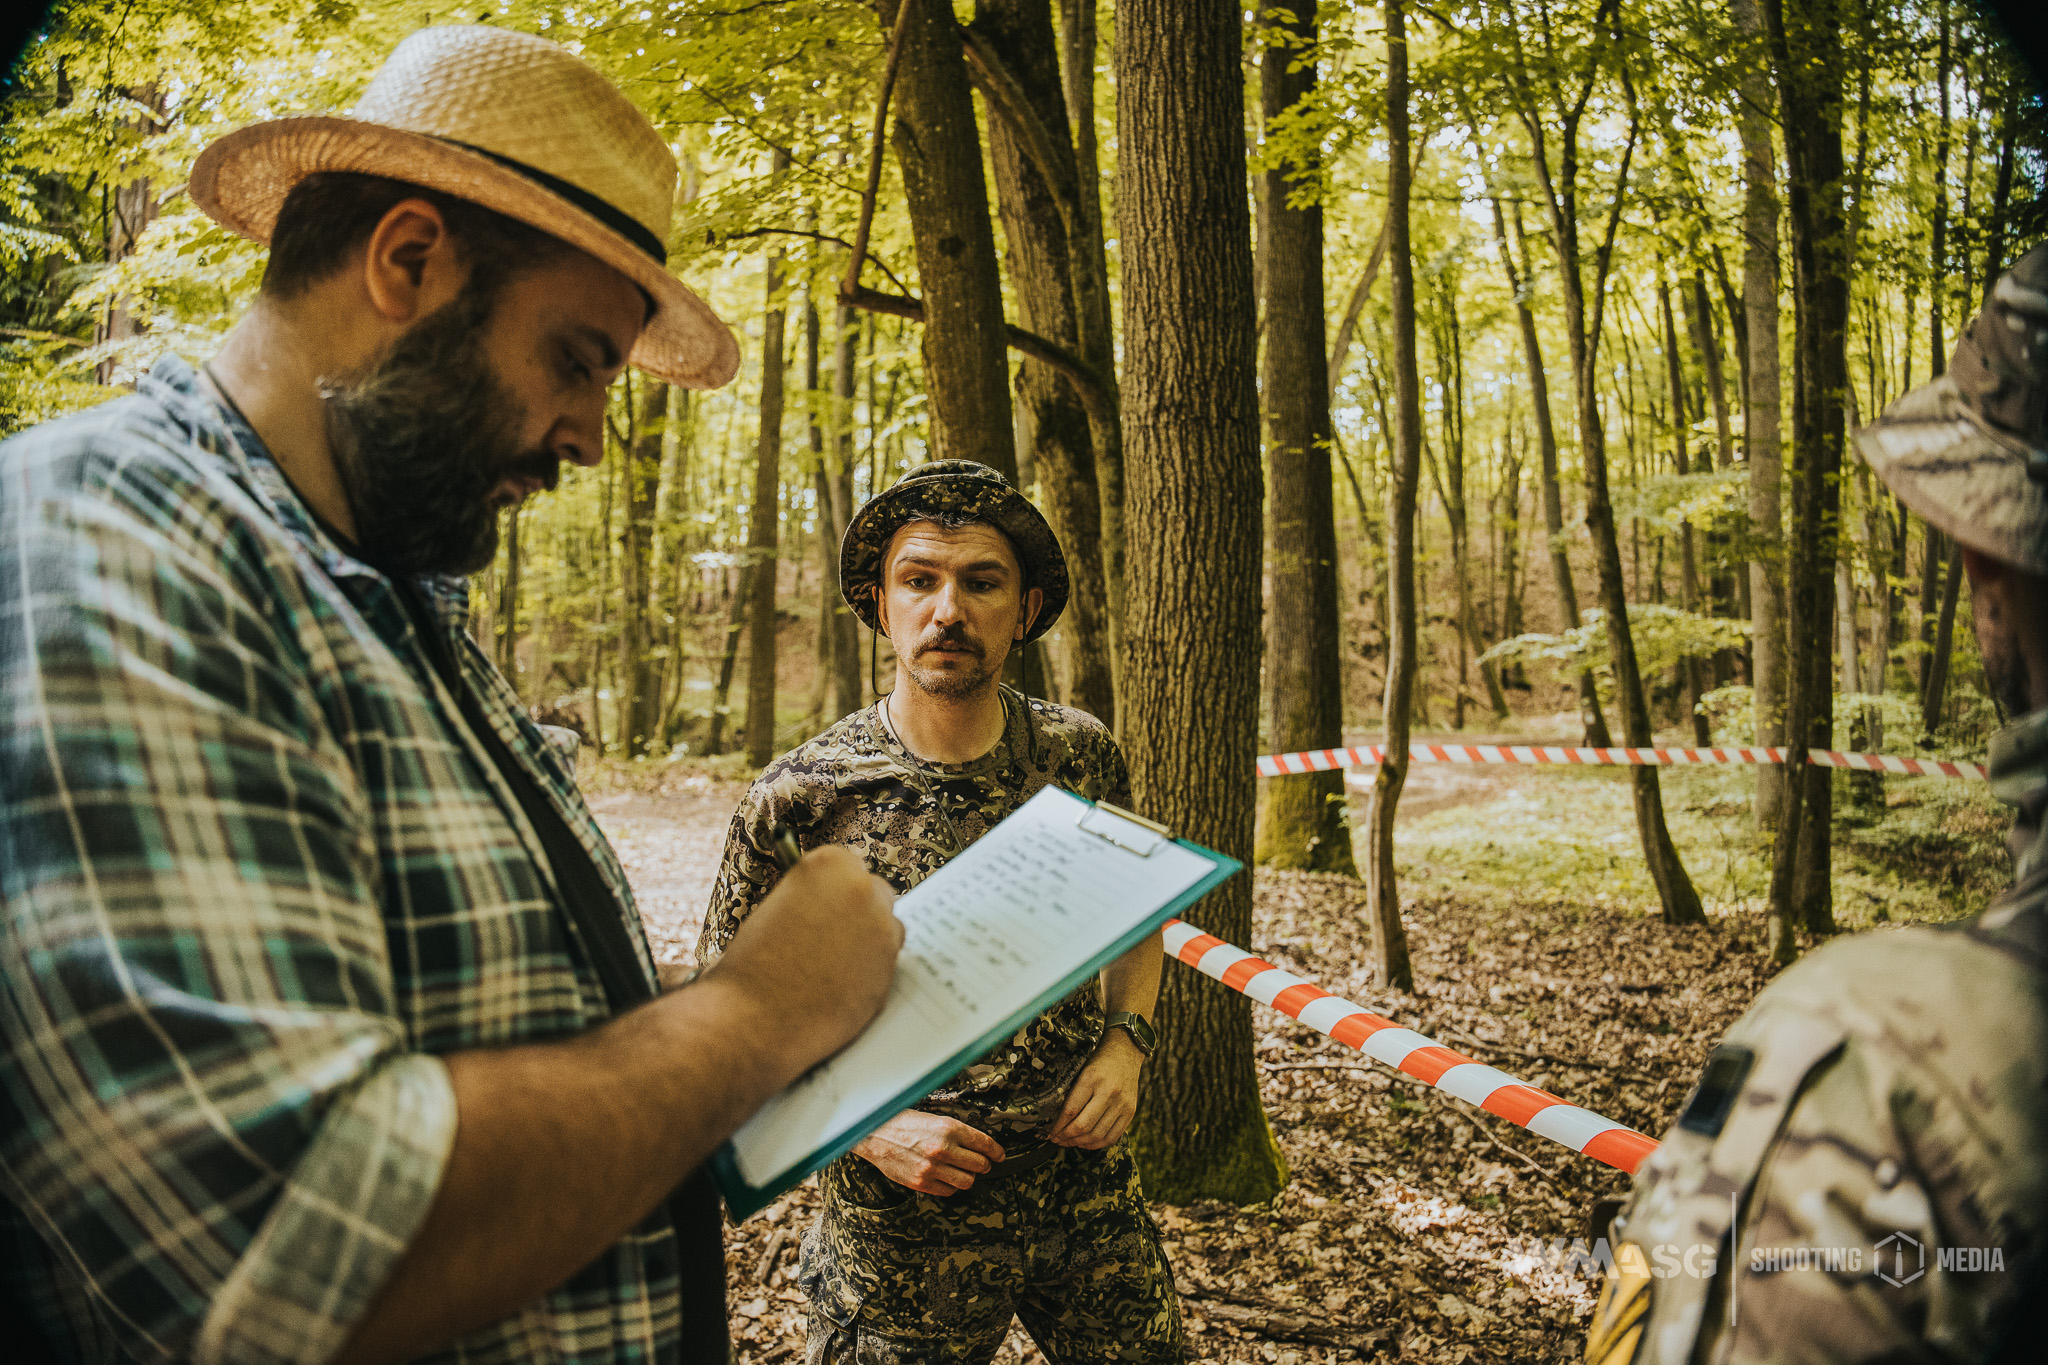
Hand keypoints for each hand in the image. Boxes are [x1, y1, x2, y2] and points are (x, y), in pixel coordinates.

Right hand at [703, 845, 901, 1079]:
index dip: (832, 890)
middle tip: (832, 936)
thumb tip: (826, 904)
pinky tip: (842, 988)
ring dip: (868, 941)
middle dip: (856, 911)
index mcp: (829, 864)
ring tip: (832, 967)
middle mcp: (863, 889)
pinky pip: (887, 964)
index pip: (845, 865)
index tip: (823, 904)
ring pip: (886, 928)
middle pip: (873, 892)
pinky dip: (870, 973)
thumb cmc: (750, 967)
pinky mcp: (892, 970)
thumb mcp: (773, 908)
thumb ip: (808, 897)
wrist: (753, 1020)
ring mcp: (882, 930)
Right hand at [853, 1110, 1005, 1195]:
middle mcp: (943, 1149)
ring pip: (967, 1181)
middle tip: (984, 1164)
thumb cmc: (905, 1122)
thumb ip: (956, 1133)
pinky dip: (951, 1186)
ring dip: (968, 1177)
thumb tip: (979, 1145)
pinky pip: (948, 1191)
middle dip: (985, 1165)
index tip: (999, 1155)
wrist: (875, 1133)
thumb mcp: (935, 1118)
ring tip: (963, 1171)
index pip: (984, 1144)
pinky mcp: (921, 1183)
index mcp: (949, 1128)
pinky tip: (946, 1177)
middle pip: (979, 1165)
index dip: (996, 1151)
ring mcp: (932, 1168)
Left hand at [1048, 1030, 1144, 1149]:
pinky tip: (1086, 1142)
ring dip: (1079, 1143)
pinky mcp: (1131, 1112)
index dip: (1057, 1126)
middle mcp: (1109, 1092)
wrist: (1125, 1052)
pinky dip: (1097, 1144)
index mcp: (1092, 1078)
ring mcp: (1122, 1103)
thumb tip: (1054, 1120)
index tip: (1049, 1133)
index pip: (1070, 1110)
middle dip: (1066, 1137)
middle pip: (1083, 1125)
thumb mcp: (1080, 1070)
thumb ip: (1070, 1093)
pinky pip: (1112, 1137)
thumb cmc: (1097, 1061)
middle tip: (1057, 1139)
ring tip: (1069, 1142)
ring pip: (1097, 1134)